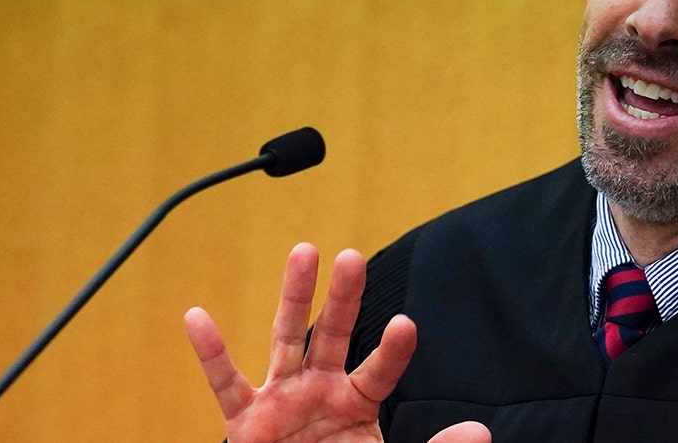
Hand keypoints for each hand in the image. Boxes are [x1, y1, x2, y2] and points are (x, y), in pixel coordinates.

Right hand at [185, 243, 490, 442]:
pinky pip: (226, 383)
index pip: (380, 370)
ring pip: (288, 339)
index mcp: (358, 402)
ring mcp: (283, 400)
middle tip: (353, 254)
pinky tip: (198, 317)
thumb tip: (480, 431)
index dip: (393, 350)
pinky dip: (211, 352)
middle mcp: (320, 390)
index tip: (407, 324)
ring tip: (304, 252)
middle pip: (334, 334)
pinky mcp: (247, 422)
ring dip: (294, 296)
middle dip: (344, 296)